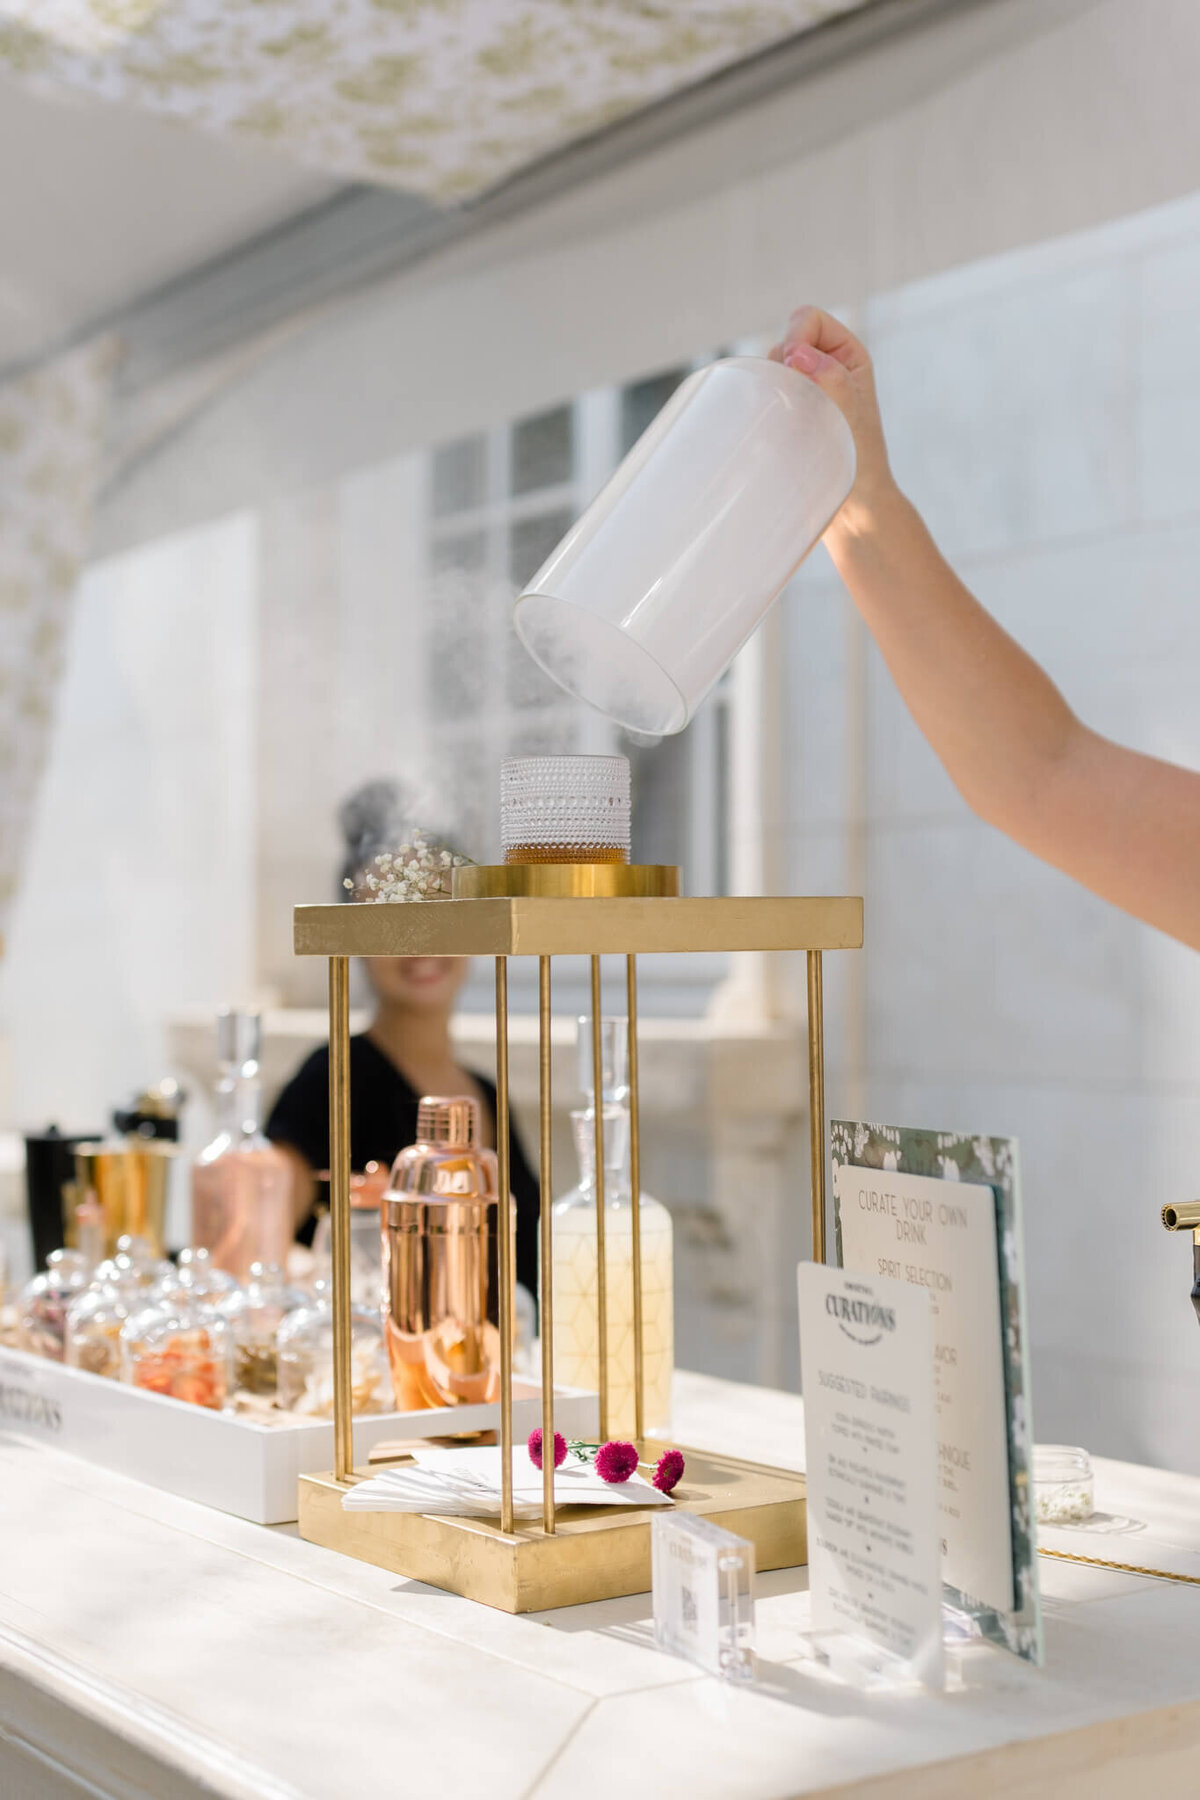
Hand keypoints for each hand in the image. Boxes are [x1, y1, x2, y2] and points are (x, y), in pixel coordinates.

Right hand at [768, 306, 896, 533]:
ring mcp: (802, 393)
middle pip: (783, 342)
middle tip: (793, 404)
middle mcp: (824, 368)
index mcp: (847, 356)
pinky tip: (766, 427)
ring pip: (767, 371)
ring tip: (784, 421)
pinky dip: (757, 405)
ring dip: (769, 389)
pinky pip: (759, 397)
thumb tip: (796, 354)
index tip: (794, 370)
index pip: (808, 320)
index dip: (795, 337)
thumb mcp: (851, 417)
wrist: (853, 511)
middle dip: (779, 367)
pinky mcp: (784, 417)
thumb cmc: (861, 465)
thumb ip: (829, 379)